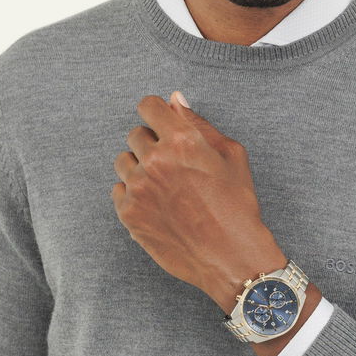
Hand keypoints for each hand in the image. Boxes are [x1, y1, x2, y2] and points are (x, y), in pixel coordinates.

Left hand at [110, 91, 281, 299]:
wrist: (231, 256)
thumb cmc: (236, 203)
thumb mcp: (230, 154)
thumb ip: (198, 123)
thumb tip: (174, 99)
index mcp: (182, 140)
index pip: (148, 106)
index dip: (156, 111)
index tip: (162, 122)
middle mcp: (155, 160)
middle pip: (135, 134)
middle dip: (152, 142)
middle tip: (173, 162)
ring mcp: (139, 188)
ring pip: (123, 161)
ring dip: (139, 167)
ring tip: (164, 185)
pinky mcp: (129, 214)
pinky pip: (118, 189)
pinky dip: (134, 193)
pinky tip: (157, 204)